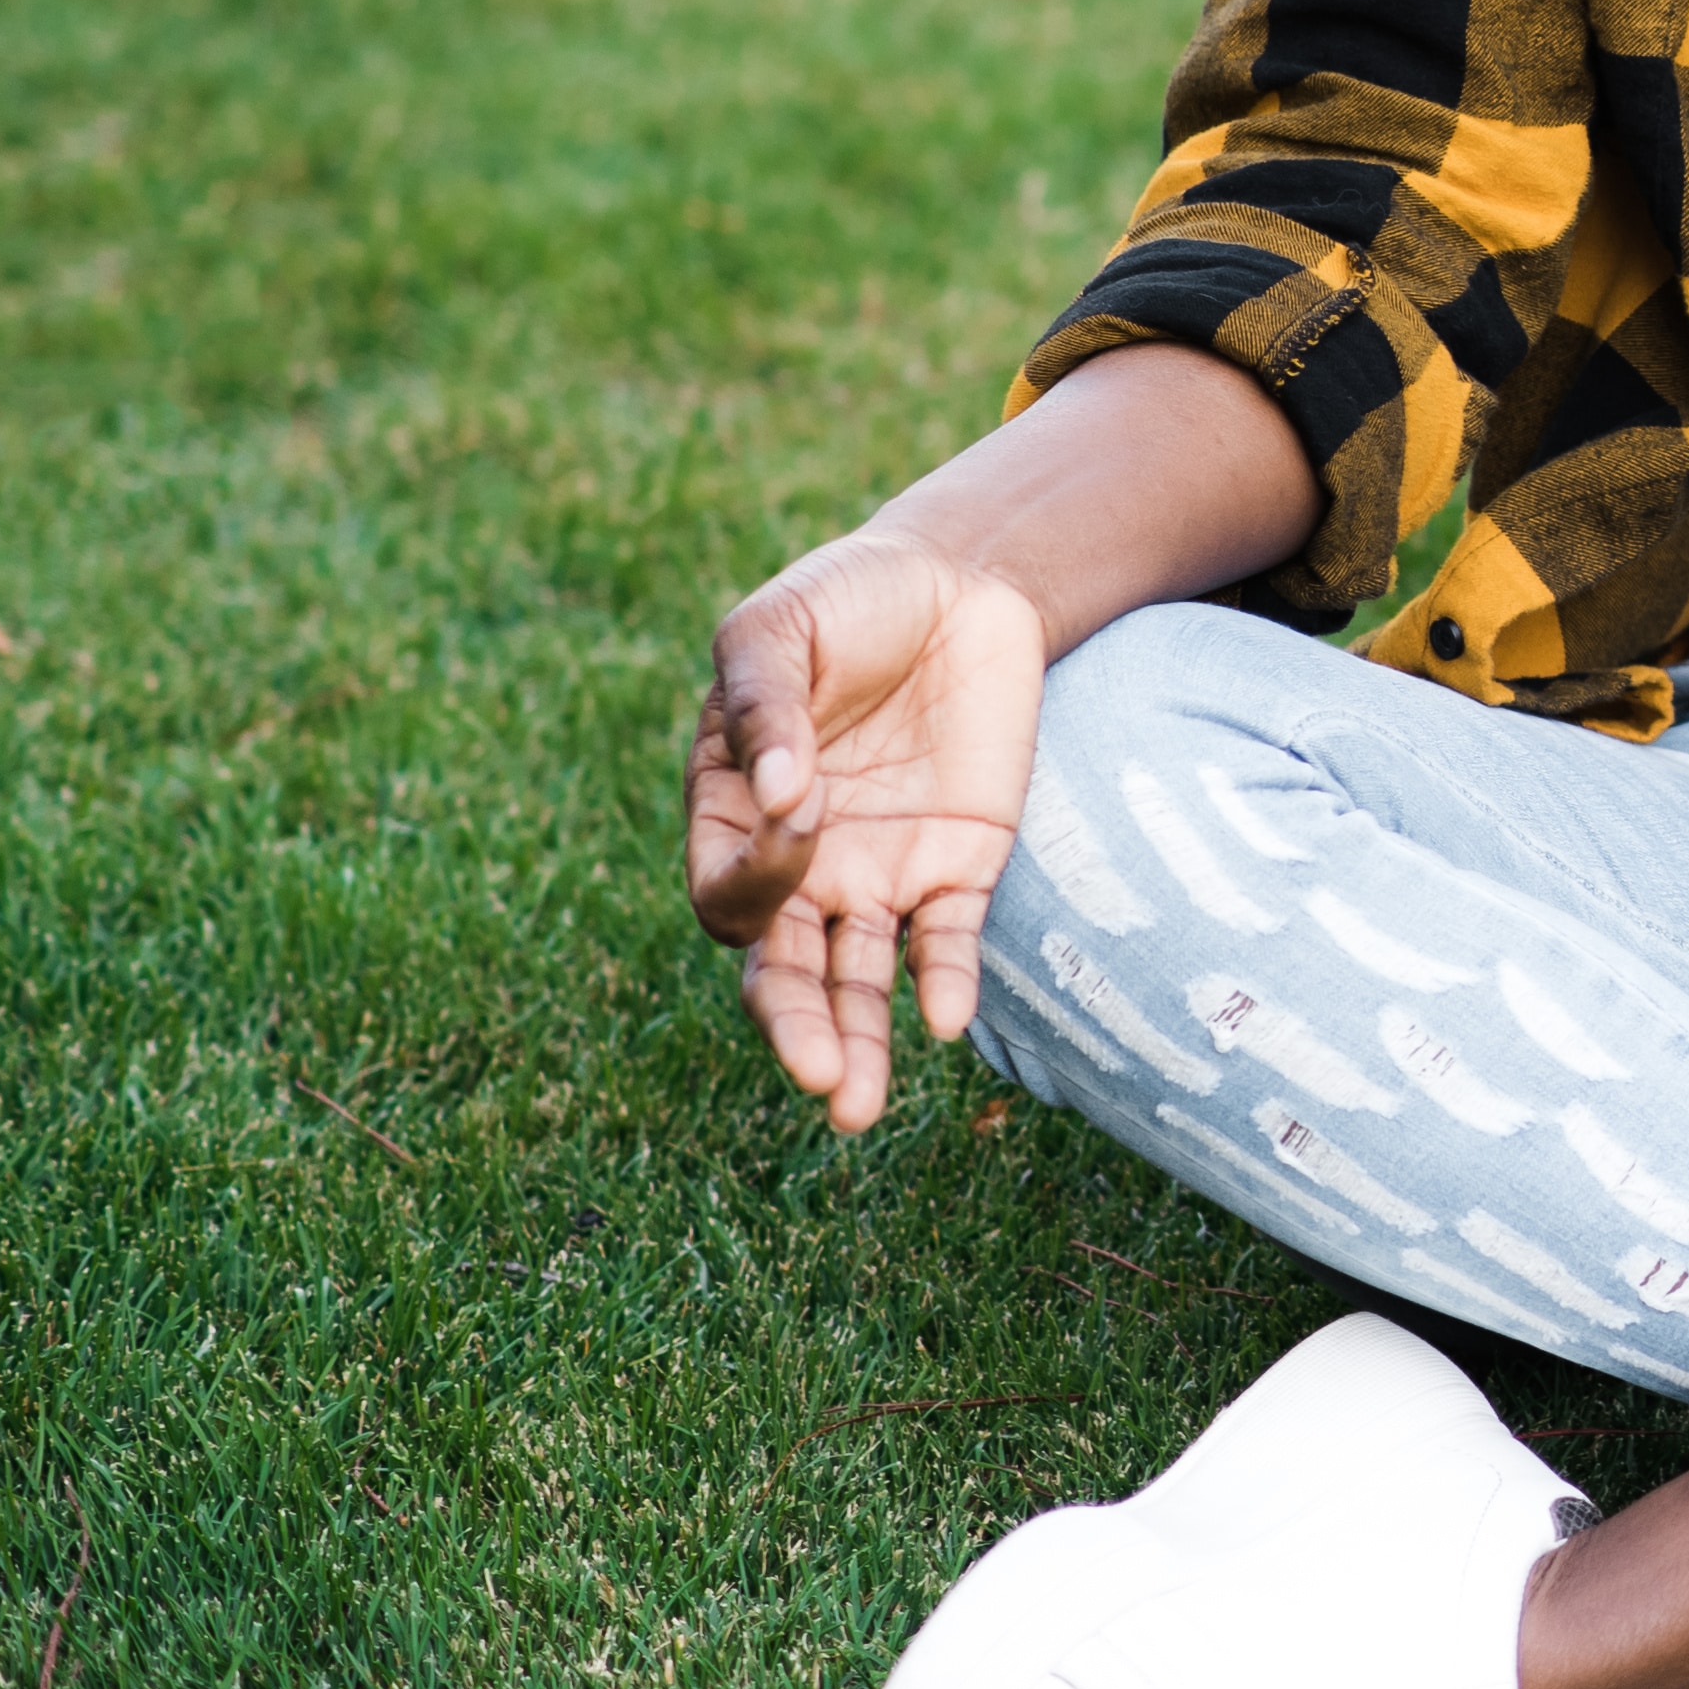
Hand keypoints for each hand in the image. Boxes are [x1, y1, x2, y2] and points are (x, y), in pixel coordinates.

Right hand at [684, 529, 1050, 1132]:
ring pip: (858, 980)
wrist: (958, 583)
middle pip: (783, 970)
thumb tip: (779, 797)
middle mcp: (802, 865)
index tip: (803, 812)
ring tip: (854, 1106)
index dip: (758, 875)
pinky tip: (946, 1018)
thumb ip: (766, 705)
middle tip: (818, 1077)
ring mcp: (880, 871)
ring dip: (856, 1040)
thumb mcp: (781, 628)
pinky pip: (946, 940)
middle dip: (796, 1027)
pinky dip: (944, 982)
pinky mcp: (960, 862)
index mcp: (734, 815)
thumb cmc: (843, 602)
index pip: (729, 892)